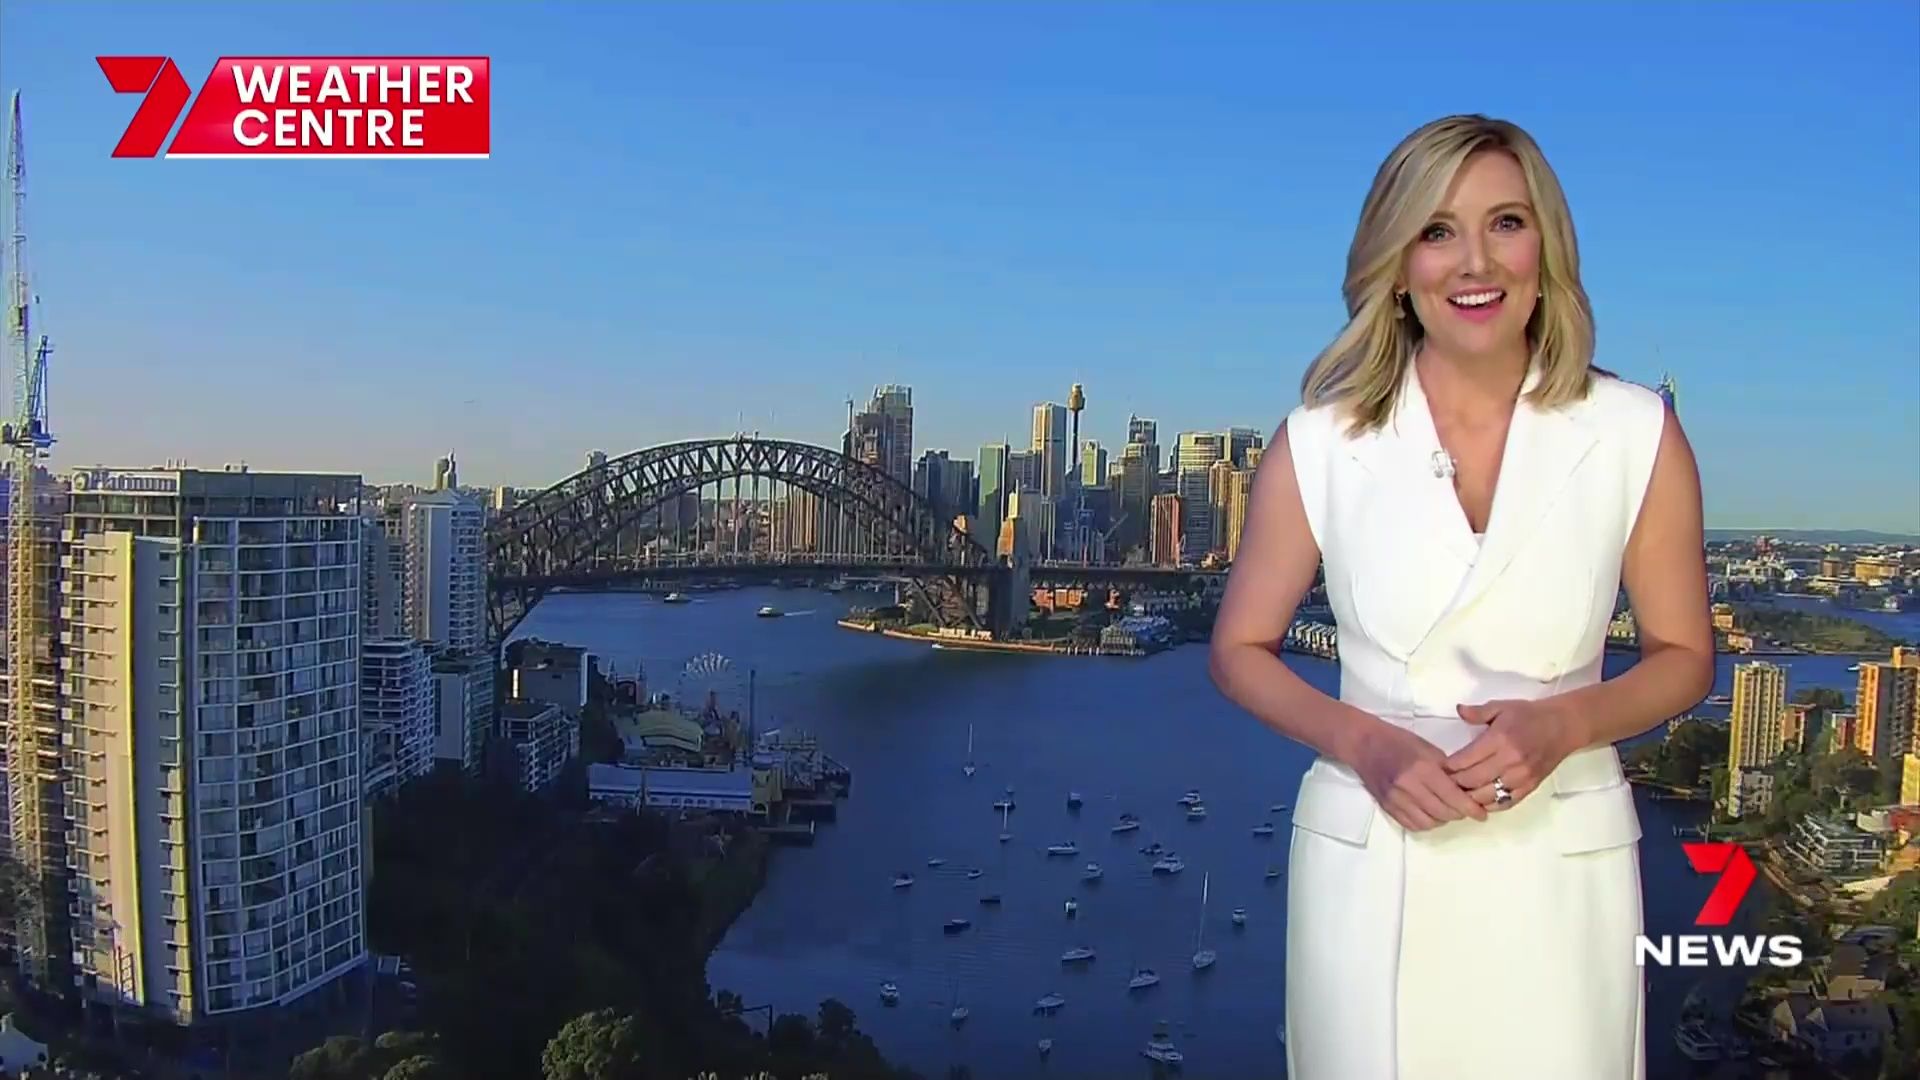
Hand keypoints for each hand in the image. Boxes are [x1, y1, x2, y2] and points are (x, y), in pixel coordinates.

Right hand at [1349, 717, 1487, 831]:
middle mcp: (1409, 787)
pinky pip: (1412, 825)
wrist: (1364, 744)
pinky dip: (1426, 822)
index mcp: (1422, 768)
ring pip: (1429, 822)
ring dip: (1443, 819)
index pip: (1453, 797)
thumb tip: (1465, 790)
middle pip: (1443, 812)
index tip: (1482, 814)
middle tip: (1466, 809)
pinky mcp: (1387, 807)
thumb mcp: (1428, 749)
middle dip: (1459, 814)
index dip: (1471, 809)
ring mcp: (1396, 799)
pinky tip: (1430, 813)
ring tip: (1447, 810)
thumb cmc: (1399, 741)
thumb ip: (1447, 770)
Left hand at [1444, 699, 1583, 809]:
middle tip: (1444, 782)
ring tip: (1458, 793)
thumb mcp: (1502, 707)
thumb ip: (1478, 712)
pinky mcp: (1529, 787)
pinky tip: (1478, 800)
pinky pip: (1504, 803)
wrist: (1563, 727)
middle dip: (1454, 783)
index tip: (1440, 767)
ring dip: (1469, 797)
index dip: (1449, 766)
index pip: (1466, 759)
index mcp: (1500, 739)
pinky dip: (1488, 805)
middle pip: (1472, 780)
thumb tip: (1458, 710)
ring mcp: (1521, 777)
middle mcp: (1510, 761)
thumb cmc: (1529, 715)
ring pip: (1486, 795)